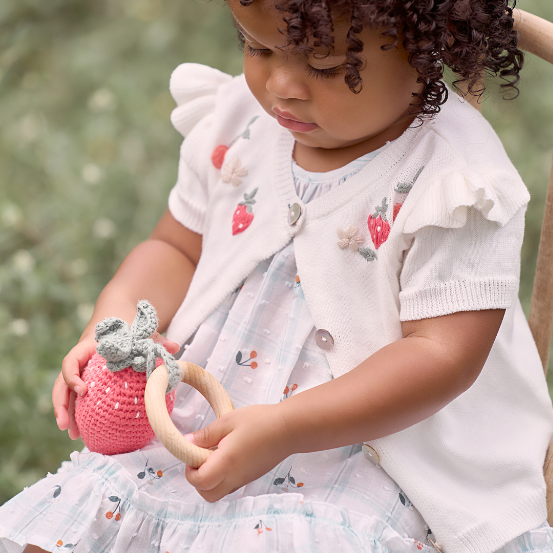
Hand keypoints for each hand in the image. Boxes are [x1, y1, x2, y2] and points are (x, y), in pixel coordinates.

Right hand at [52, 331, 179, 439]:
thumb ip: (157, 339)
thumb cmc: (130, 326)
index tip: (83, 391)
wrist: (119, 317)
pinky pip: (79, 397)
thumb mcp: (142, 331)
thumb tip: (175, 347)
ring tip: (72, 435)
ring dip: (66, 413)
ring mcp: (83, 371)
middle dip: (61, 404)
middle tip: (64, 425)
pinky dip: (80, 412)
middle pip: (62, 382)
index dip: (72, 376)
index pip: (71, 360)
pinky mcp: (88, 380)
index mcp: (89, 347)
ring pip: (67, 393)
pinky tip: (86, 430)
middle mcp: (81, 360)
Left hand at [185, 404, 292, 501]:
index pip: (199, 482)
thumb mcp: (228, 420)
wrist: (289, 429)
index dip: (190, 470)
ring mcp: (244, 479)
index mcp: (227, 463)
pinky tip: (227, 455)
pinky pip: (230, 485)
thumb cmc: (260, 421)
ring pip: (218, 492)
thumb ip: (207, 434)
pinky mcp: (250, 477)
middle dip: (198, 480)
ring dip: (210, 479)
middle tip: (200, 457)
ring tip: (215, 454)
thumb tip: (188, 442)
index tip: (193, 452)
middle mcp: (234, 477)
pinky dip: (222, 477)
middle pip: (207, 494)